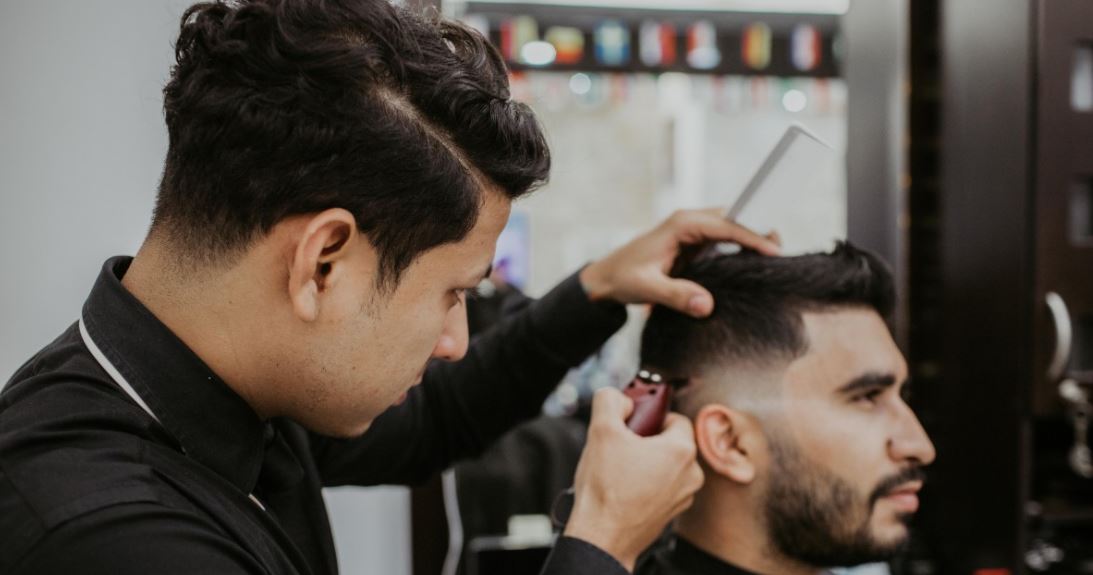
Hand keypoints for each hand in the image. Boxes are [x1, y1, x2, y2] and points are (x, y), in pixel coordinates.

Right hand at [563, 388, 704, 570]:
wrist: (603, 537)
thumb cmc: (606, 489)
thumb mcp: (601, 430)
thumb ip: (610, 400)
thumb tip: (619, 397)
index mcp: (682, 450)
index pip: (674, 417)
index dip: (650, 417)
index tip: (632, 426)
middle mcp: (691, 474)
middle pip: (671, 441)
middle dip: (647, 440)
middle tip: (622, 447)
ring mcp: (684, 496)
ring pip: (667, 465)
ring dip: (647, 462)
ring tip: (620, 471)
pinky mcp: (672, 513)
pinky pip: (663, 487)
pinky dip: (647, 484)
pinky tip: (624, 489)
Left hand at [578, 208, 780, 316]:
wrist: (606, 279)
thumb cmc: (623, 279)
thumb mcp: (647, 288)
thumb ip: (676, 295)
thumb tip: (707, 305)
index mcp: (682, 224)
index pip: (726, 226)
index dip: (752, 237)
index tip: (774, 251)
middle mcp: (690, 222)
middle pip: (734, 221)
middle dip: (758, 233)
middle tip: (782, 254)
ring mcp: (694, 232)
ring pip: (732, 230)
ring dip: (751, 242)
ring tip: (774, 260)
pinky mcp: (694, 245)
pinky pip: (724, 243)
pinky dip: (740, 251)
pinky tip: (753, 267)